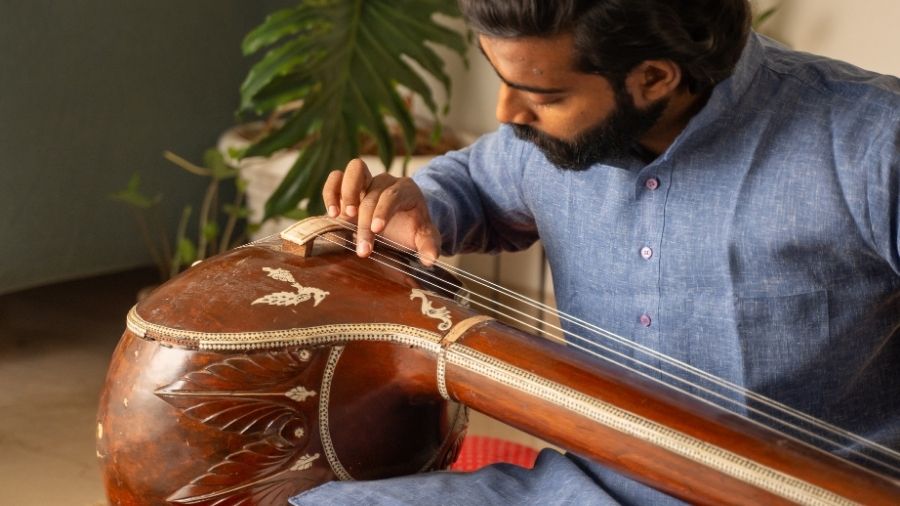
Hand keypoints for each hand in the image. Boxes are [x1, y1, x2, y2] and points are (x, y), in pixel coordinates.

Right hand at [323, 158, 440, 265]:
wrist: (401, 220)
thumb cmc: (412, 227)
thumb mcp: (424, 236)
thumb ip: (429, 246)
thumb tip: (430, 259)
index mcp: (406, 190)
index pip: (393, 195)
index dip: (383, 210)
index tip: (376, 229)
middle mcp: (386, 181)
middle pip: (372, 193)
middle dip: (365, 221)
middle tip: (363, 247)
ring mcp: (367, 181)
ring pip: (355, 169)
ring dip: (346, 192)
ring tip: (340, 216)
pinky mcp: (348, 186)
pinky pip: (336, 177)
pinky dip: (331, 191)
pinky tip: (331, 213)